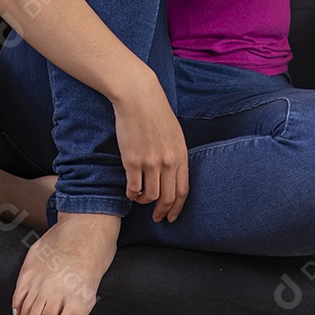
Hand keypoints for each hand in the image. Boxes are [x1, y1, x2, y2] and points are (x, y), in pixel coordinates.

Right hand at [112, 73, 189, 222]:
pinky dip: (132, 195)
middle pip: (167, 197)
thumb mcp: (175, 134)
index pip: (183, 190)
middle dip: (162, 211)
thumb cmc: (156, 113)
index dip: (178, 207)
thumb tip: (173, 174)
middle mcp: (168, 162)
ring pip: (149, 196)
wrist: (139, 97)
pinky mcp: (132, 161)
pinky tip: (131, 192)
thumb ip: (176, 155)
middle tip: (157, 217)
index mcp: (181, 155)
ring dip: (144, 202)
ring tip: (140, 199)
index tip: (172, 216)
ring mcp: (150, 162)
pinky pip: (133, 188)